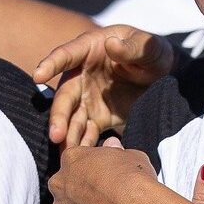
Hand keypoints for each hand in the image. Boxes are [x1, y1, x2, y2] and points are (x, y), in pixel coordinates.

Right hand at [34, 25, 174, 146]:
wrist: (165, 75)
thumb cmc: (152, 52)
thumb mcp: (149, 47)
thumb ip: (133, 46)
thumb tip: (112, 45)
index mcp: (89, 49)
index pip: (66, 55)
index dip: (51, 64)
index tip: (38, 75)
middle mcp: (81, 75)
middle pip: (65, 95)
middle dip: (58, 116)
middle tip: (55, 134)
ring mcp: (87, 98)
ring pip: (72, 118)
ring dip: (68, 135)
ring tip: (68, 154)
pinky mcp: (98, 117)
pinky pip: (87, 132)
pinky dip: (85, 145)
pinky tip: (85, 159)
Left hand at [49, 141, 160, 203]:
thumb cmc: (133, 179)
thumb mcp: (130, 156)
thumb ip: (116, 153)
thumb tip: (112, 146)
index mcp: (72, 159)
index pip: (77, 164)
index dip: (93, 174)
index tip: (107, 181)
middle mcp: (60, 184)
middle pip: (68, 191)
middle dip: (83, 198)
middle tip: (106, 203)